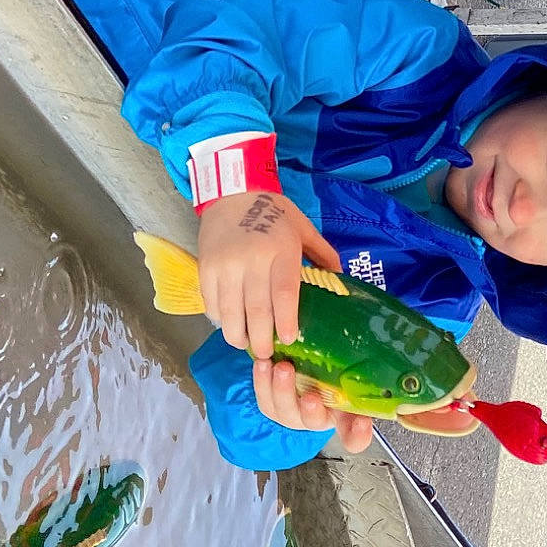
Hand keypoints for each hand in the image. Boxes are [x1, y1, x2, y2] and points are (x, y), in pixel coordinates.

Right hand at [197, 190, 341, 358]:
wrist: (232, 192)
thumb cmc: (274, 212)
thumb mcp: (303, 228)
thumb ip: (323, 254)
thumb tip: (341, 280)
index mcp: (281, 250)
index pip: (283, 294)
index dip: (285, 321)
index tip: (288, 339)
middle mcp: (251, 260)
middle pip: (256, 310)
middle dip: (262, 339)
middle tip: (267, 354)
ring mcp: (225, 265)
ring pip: (230, 312)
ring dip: (238, 335)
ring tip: (247, 344)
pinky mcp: (205, 268)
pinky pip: (212, 303)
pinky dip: (220, 319)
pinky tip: (230, 324)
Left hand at [251, 358, 375, 453]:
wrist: (304, 365)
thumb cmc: (332, 374)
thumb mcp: (351, 375)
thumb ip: (366, 380)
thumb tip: (386, 378)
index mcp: (343, 418)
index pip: (355, 437)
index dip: (358, 434)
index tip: (362, 422)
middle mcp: (316, 420)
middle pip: (313, 421)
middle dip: (311, 410)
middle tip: (311, 395)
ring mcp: (291, 415)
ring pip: (284, 410)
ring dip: (281, 390)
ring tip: (281, 368)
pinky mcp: (270, 406)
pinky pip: (264, 398)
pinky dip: (262, 381)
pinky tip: (264, 364)